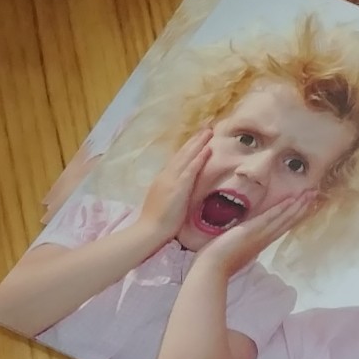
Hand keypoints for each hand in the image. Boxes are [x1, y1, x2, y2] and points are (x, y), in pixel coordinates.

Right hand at [129, 130, 210, 254]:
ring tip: (209, 132)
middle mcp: (166, 175)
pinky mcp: (178, 187)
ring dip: (198, 144)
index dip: (188, 148)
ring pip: (187, 157)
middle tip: (206, 128)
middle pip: (182, 154)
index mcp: (163, 178)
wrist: (149, 230)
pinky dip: (199, 158)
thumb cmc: (157, 220)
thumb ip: (171, 190)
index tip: (197, 138)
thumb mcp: (164, 199)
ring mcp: (171, 180)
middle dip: (194, 141)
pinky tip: (207, 149)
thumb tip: (180, 185)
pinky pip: (190, 169)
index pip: (177, 159)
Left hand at [189, 186, 315, 279]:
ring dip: (298, 205)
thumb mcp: (233, 250)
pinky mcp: (254, 230)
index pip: (281, 227)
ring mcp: (261, 234)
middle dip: (302, 208)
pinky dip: (283, 208)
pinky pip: (272, 216)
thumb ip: (241, 243)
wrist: (211, 270)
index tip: (304, 206)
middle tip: (314, 195)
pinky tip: (293, 200)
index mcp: (260, 243)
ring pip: (284, 217)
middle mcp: (265, 239)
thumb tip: (242, 237)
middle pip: (288, 221)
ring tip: (310, 194)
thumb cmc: (217, 262)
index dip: (293, 216)